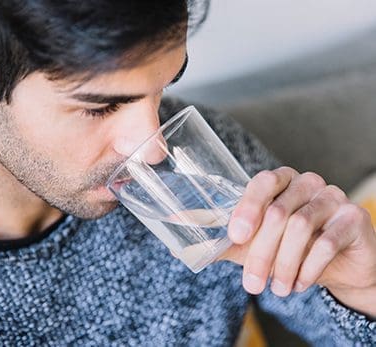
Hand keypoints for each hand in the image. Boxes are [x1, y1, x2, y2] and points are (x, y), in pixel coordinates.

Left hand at [221, 167, 375, 316]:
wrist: (338, 266)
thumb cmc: (290, 248)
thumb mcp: (254, 245)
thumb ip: (226, 243)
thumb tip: (185, 248)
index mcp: (280, 182)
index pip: (262, 183)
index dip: (248, 208)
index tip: (236, 236)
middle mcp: (306, 183)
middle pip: (278, 212)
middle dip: (261, 253)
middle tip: (252, 284)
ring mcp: (332, 197)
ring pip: (300, 226)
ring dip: (284, 264)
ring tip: (278, 288)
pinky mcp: (353, 217)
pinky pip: (326, 242)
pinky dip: (308, 268)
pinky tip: (300, 283)